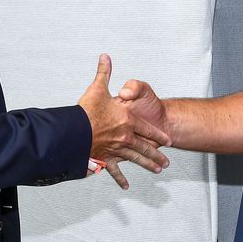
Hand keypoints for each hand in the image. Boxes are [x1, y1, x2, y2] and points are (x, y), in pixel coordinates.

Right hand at [77, 54, 170, 189]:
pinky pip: (114, 170)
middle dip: (156, 155)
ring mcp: (116, 149)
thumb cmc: (87, 110)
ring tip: (157, 170)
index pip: (147, 129)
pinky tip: (126, 185)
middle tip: (166, 162)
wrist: (74, 130)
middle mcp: (125, 137)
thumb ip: (104, 72)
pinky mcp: (105, 159)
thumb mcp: (98, 88)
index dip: (158, 135)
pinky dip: (120, 178)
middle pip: (145, 147)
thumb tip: (105, 56)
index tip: (168, 141)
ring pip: (136, 159)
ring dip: (147, 165)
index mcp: (127, 120)